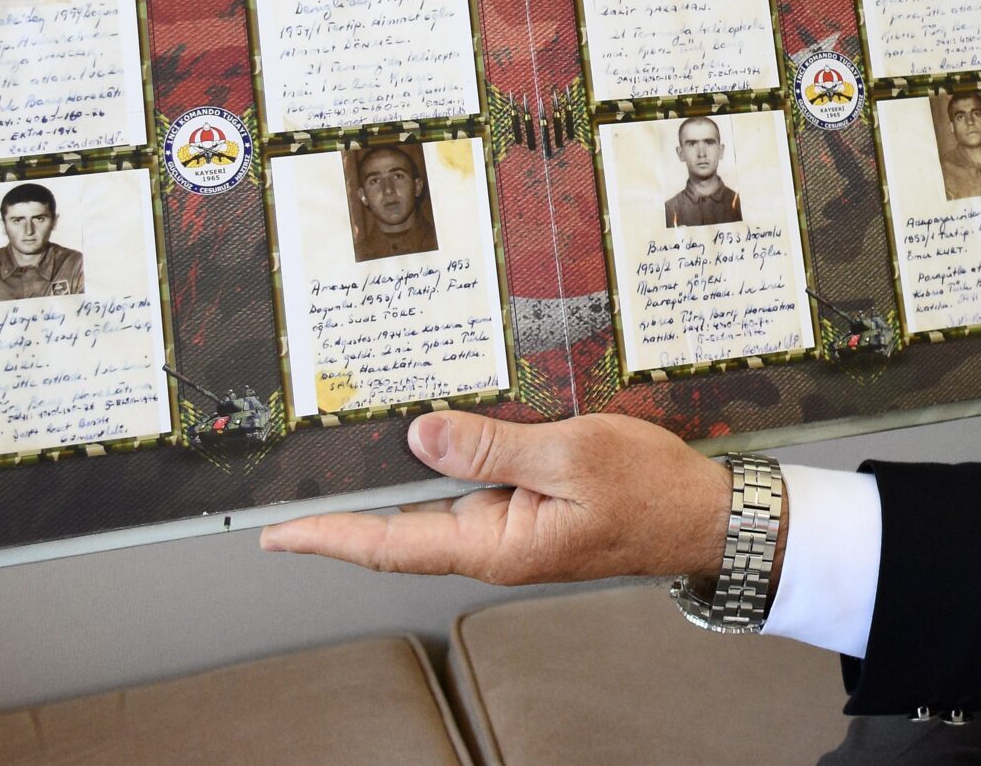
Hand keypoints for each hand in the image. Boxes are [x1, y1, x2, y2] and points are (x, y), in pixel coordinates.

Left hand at [259, 411, 737, 582]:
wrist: (704, 513)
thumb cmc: (650, 491)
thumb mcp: (572, 456)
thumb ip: (494, 448)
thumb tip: (421, 436)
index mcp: (498, 544)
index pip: (392, 545)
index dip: (330, 537)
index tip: (276, 534)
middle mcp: (495, 542)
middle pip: (402, 528)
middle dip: (345, 511)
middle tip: (292, 489)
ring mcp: (512, 525)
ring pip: (436, 504)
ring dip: (391, 484)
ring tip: (343, 456)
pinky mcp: (530, 506)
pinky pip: (472, 486)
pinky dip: (443, 463)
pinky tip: (429, 438)